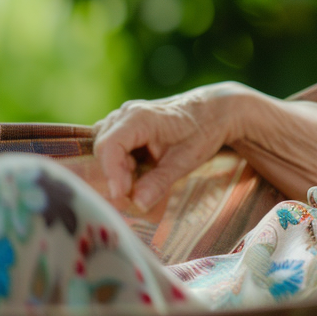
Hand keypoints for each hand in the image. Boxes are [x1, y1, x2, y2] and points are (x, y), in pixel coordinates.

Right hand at [93, 81, 258, 210]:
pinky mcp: (123, 127)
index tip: (122, 195)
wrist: (212, 111)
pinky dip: (121, 163)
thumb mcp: (185, 160)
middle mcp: (126, 114)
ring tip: (144, 176)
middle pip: (104, 149)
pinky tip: (140, 168)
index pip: (110, 145)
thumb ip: (159, 182)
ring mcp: (122, 119)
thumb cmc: (202, 131)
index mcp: (141, 117)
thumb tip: (137, 204)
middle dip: (115, 174)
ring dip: (118, 168)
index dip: (111, 173)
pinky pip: (111, 148)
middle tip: (136, 193)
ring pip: (105, 149)